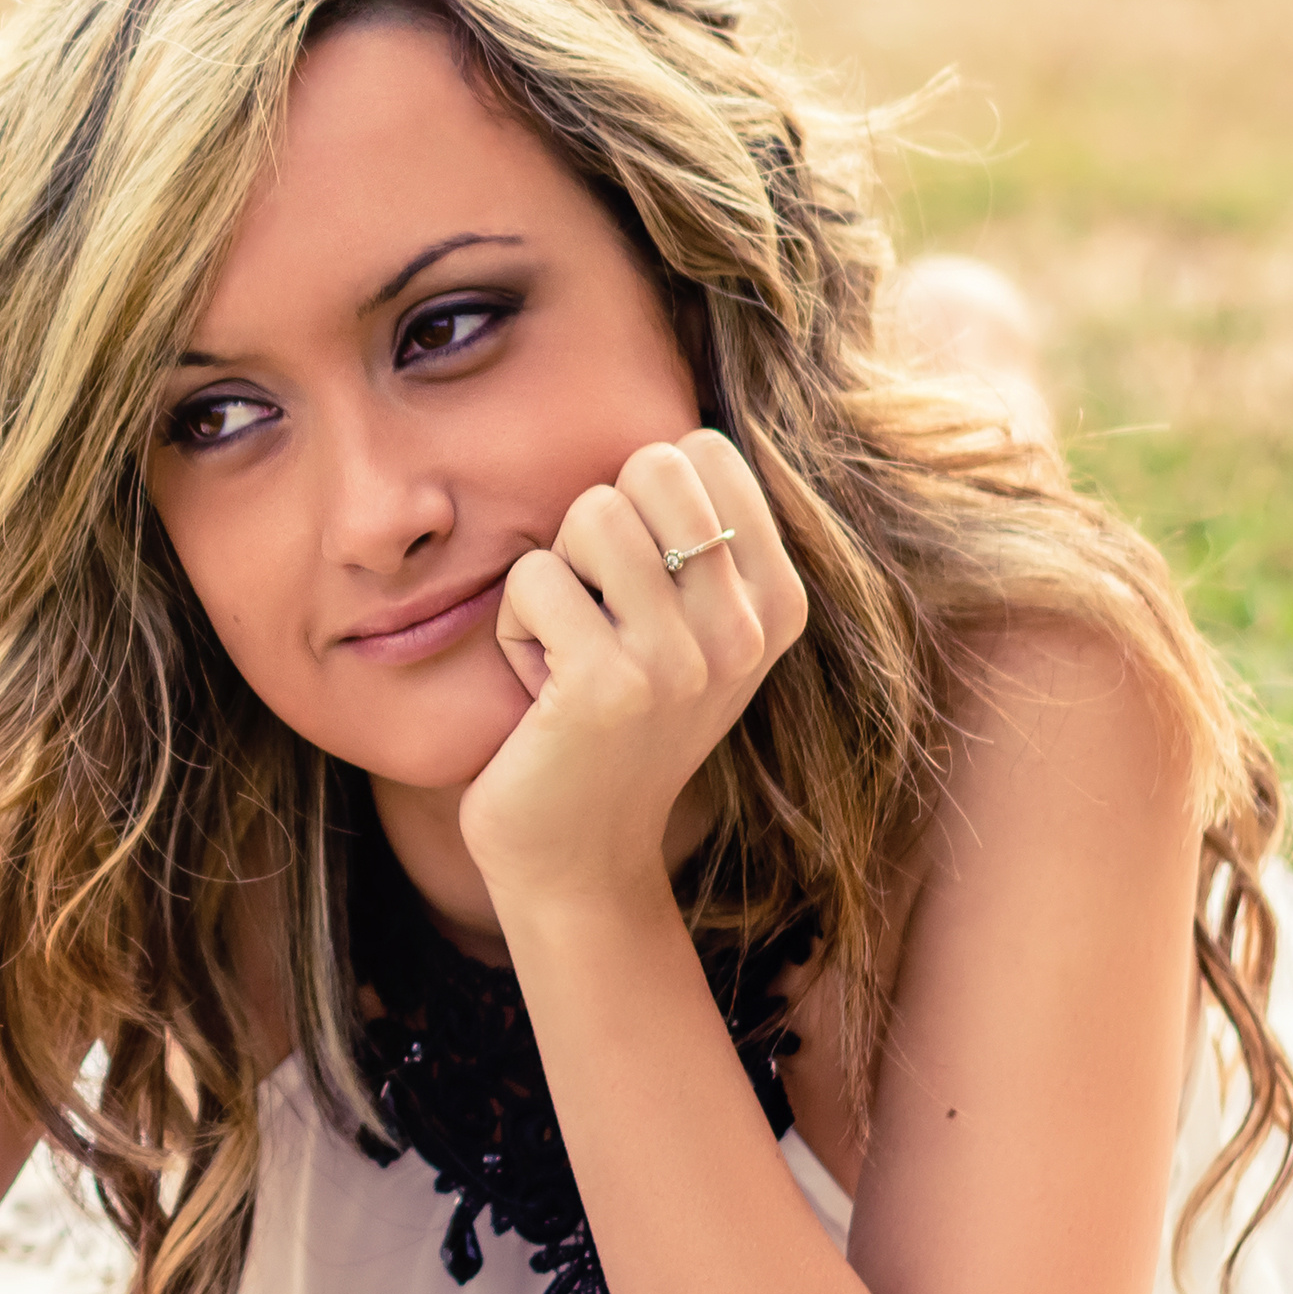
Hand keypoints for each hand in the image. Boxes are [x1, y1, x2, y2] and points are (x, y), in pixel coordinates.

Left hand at [461, 431, 807, 909]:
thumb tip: (672, 439)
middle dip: (595, 528)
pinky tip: (540, 690)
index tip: (637, 585)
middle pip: (650, 467)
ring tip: (569, 649)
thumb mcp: (688, 629)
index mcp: (777, 601)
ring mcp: (684, 657)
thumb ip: (697, 538)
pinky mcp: (608, 684)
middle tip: (595, 614)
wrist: (577, 854)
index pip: (703, 450)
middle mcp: (746, 627)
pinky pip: (533, 577)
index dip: (639, 498)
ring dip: (553, 577)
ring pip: (591, 513)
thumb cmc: (612, 723)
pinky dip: (514, 626)